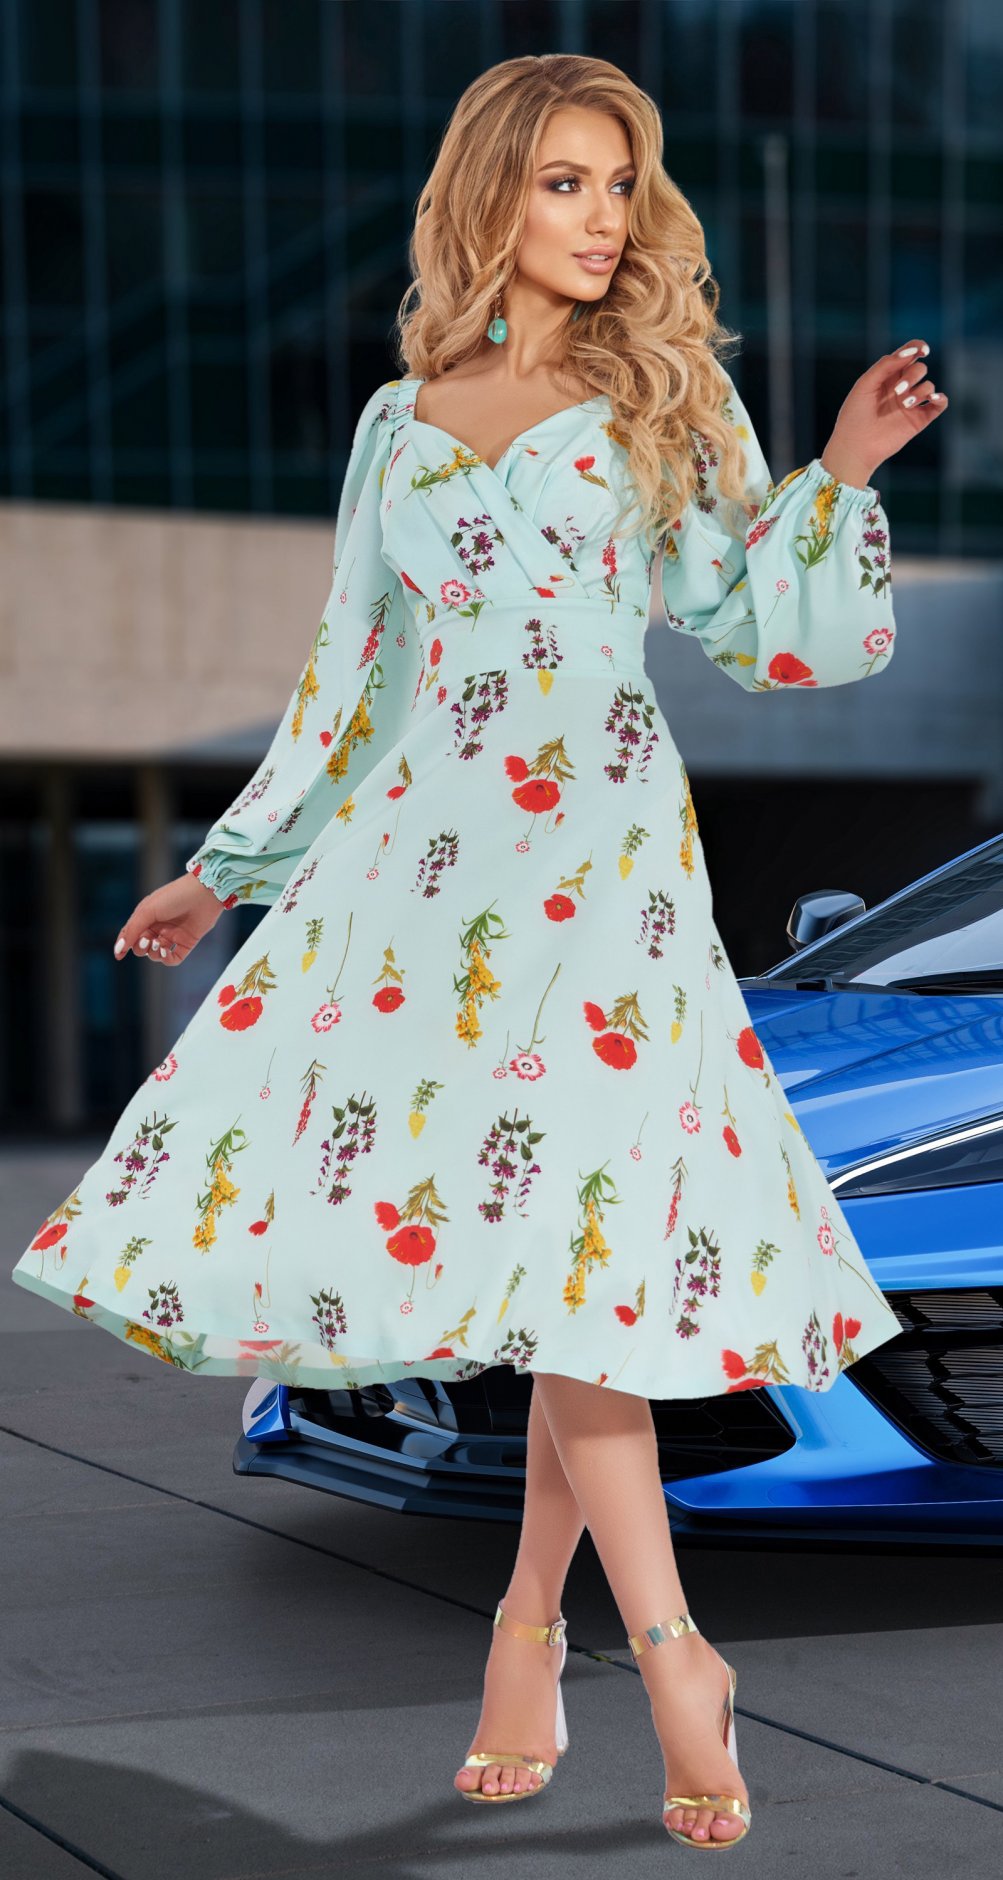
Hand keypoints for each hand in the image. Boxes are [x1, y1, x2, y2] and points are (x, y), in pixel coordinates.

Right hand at [113, 872, 225, 965]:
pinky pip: (173, 958)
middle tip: (146, 940)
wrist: (204, 893)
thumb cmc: (174, 896)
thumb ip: (132, 930)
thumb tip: (120, 948)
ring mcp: (172, 935)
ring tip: (156, 945)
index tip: (118, 955)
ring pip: (155, 954)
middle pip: (141, 946)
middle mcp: (159, 927)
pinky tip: (164, 952)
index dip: (123, 945)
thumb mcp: (148, 910)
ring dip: (152, 954)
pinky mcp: (186, 942)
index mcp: (147, 916)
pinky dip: (166, 959)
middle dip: (140, 948)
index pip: (131, 934)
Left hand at [820, 338, 948, 486]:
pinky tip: (934, 398)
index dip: (918, 347)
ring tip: (904, 404)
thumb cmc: (855, 415)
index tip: (923, 350)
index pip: (909, 354)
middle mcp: (901, 388)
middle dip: (912, 375)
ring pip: (929, 385)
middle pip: (919, 369)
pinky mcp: (918, 420)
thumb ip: (886, 365)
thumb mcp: (866, 384)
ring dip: (920, 391)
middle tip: (898, 391)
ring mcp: (911, 404)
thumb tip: (911, 352)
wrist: (855, 447)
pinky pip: (939, 405)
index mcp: (887, 376)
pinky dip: (941, 399)